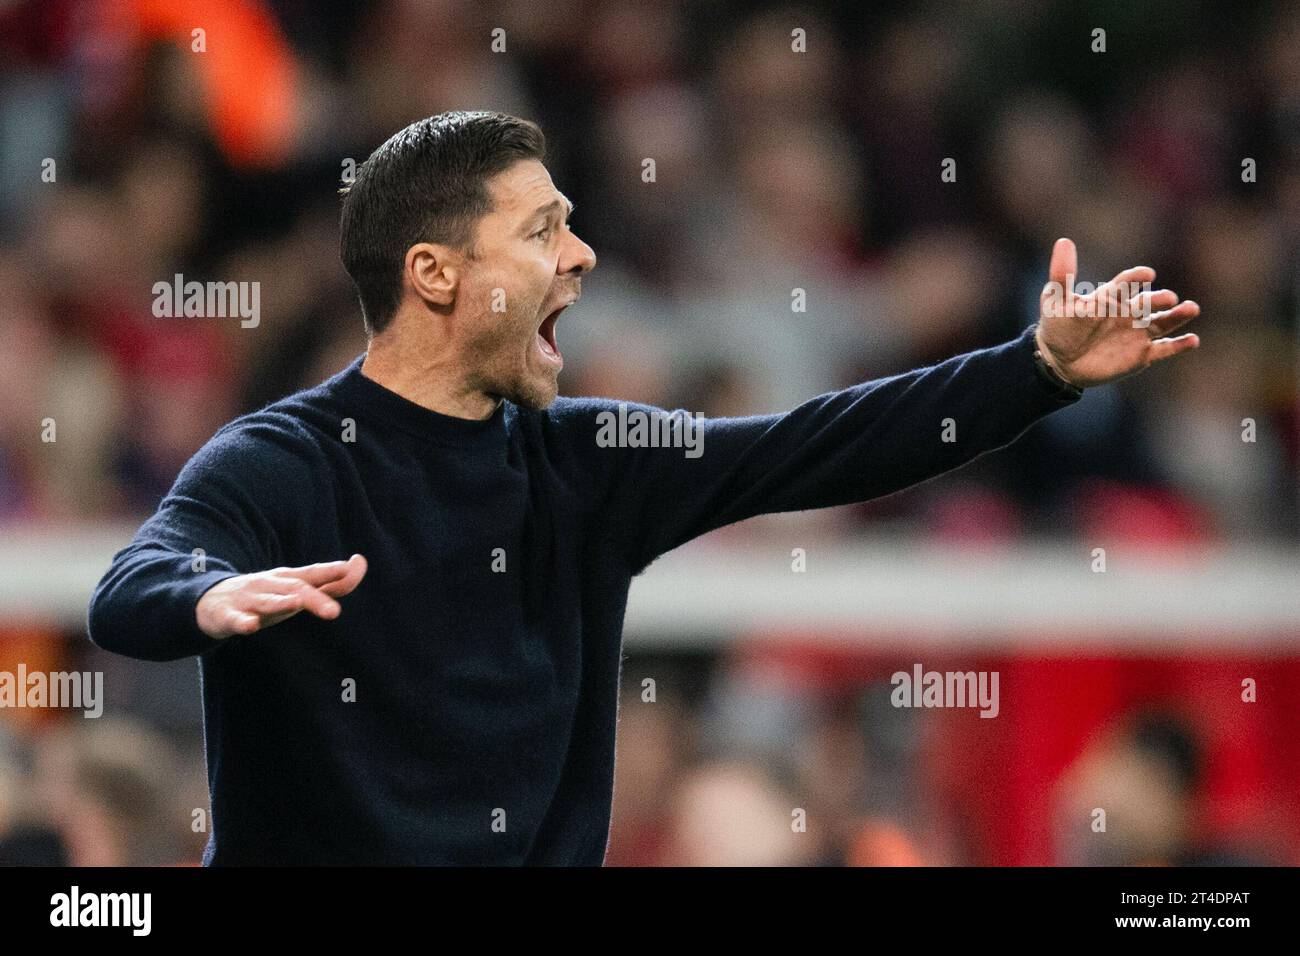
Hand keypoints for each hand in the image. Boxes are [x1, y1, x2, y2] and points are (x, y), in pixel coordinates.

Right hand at [196, 554, 367, 638]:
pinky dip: (243, 622)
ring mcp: (248, 600)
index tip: (359, 562)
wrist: (210, 599)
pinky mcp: (226, 615)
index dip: (337, 571)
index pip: (316, 573)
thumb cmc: (265, 596)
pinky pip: (235, 619)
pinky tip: (251, 626)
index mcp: (288, 580)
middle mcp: (270, 585)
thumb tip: (357, 569)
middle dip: (315, 599)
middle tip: (335, 612)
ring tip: (296, 603)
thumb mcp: (296, 590)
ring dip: (281, 602)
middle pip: (295, 589)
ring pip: (266, 601)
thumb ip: (328, 584)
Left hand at [1036, 237, 1200, 387]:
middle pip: (1149, 303)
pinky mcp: (1141, 355)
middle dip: (1159, 299)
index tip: (1146, 275)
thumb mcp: (1056, 300)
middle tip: (1169, 298)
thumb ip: (1062, 274)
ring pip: (1163, 322)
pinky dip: (1179, 345)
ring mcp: (1137, 333)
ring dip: (1178, 316)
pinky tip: (1192, 340)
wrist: (1059, 361)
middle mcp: (1129, 312)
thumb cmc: (1058, 327)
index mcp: (1111, 296)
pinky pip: (1164, 349)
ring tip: (1191, 309)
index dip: (1136, 278)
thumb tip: (1063, 242)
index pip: (1127, 283)